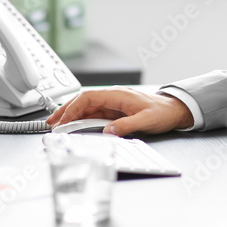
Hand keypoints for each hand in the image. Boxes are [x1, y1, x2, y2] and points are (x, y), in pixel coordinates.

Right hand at [45, 87, 193, 135]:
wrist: (175, 110)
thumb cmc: (163, 112)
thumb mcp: (146, 120)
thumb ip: (127, 126)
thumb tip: (108, 132)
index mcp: (118, 95)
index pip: (89, 97)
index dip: (73, 108)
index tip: (62, 119)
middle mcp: (113, 97)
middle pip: (83, 101)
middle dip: (66, 111)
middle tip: (52, 123)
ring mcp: (113, 104)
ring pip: (87, 107)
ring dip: (71, 115)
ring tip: (58, 125)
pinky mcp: (115, 111)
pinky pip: (94, 113)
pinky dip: (81, 119)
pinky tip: (74, 125)